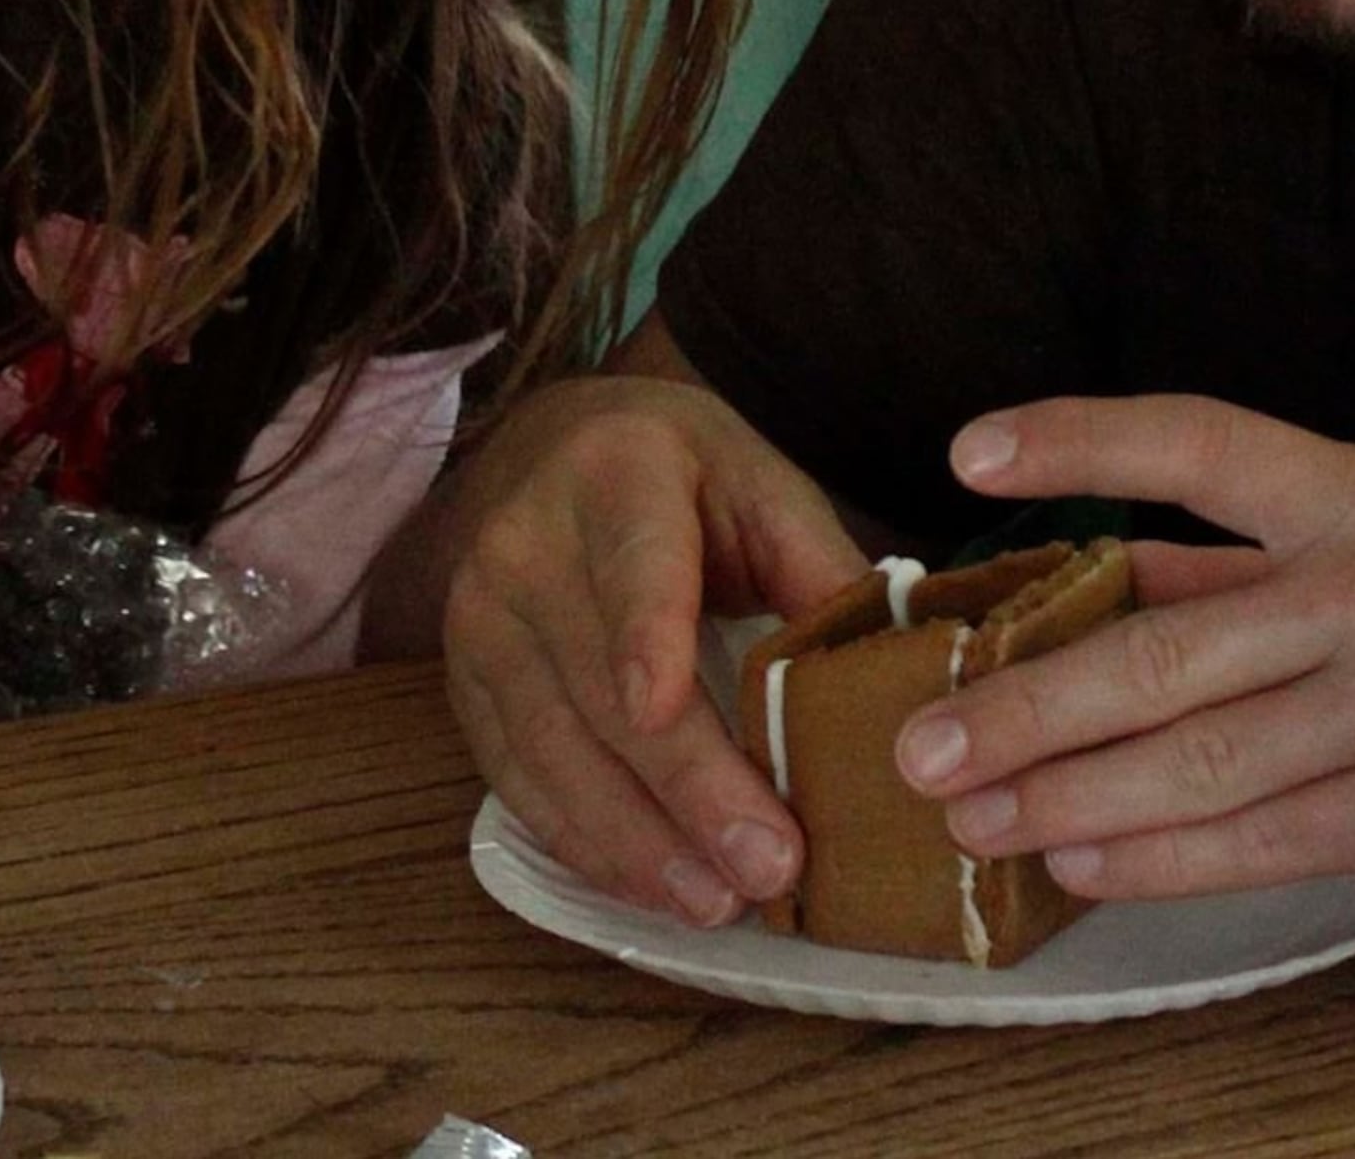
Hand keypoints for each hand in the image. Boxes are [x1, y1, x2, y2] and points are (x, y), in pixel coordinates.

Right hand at [433, 373, 866, 925]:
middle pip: (601, 683)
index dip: (644, 633)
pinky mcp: (461, 684)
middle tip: (765, 864)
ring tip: (715, 901)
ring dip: (635, 839)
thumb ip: (820, 566)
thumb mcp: (761, 484)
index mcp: (619, 471)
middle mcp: (528, 543)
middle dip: (685, 787)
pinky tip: (650, 887)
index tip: (662, 708)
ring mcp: (480, 619)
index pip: (634, 559)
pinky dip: (585, 843)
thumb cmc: (684, 477)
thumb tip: (893, 669)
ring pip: (552, 747)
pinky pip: (517, 779)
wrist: (552, 453)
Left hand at [900, 395, 1354, 945]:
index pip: (1205, 445)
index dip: (1084, 440)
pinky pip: (1267, 838)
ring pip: (1203, 756)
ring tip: (972, 815)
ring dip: (1068, 794)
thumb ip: (1266, 570)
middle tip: (920, 738)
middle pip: (1165, 644)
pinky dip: (1164, 856)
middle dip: (1025, 702)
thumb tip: (1110, 579)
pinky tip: (1084, 862)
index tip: (971, 452)